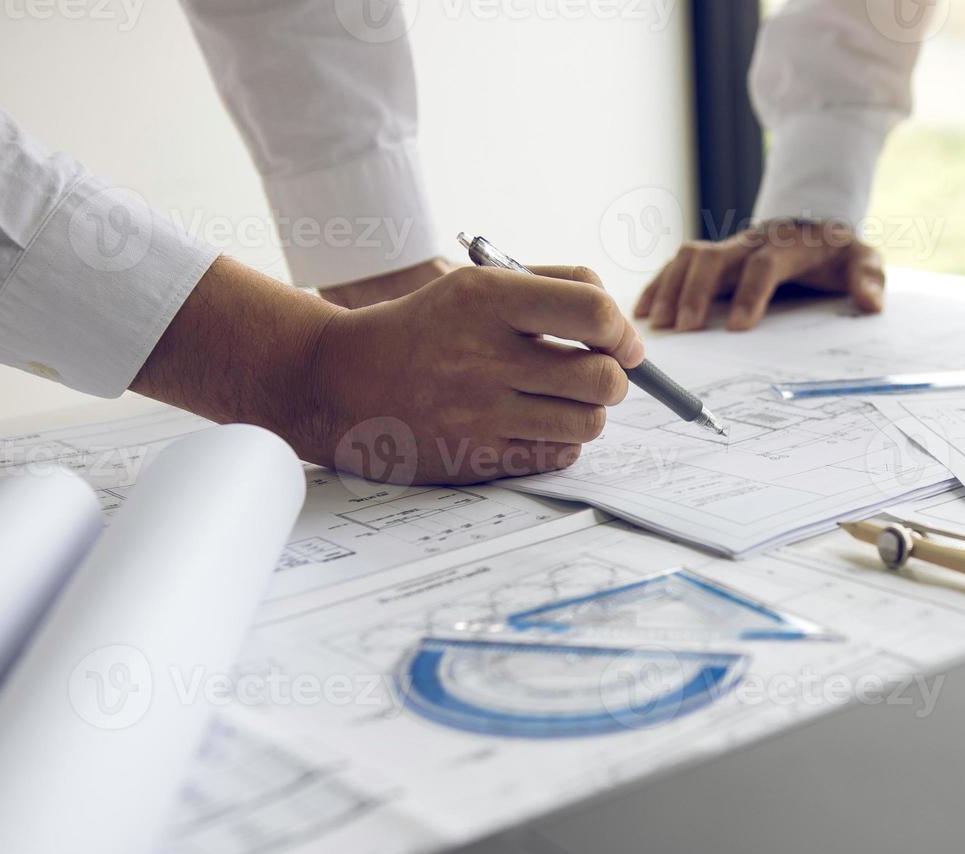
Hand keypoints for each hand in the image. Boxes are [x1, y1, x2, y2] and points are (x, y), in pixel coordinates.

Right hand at [135, 258, 642, 485]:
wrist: (340, 380)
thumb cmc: (425, 327)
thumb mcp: (476, 284)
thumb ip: (553, 288)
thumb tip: (622, 326)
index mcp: (486, 300)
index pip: (593, 312)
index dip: (623, 332)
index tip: (624, 343)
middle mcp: (483, 356)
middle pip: (602, 378)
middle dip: (614, 378)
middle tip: (597, 374)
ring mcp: (478, 413)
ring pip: (588, 423)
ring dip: (589, 412)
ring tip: (564, 400)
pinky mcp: (475, 457)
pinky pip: (557, 456)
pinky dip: (562, 443)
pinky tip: (538, 425)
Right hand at [635, 218, 885, 332]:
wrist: (816, 228)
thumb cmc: (837, 253)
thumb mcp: (862, 260)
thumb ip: (868, 277)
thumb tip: (871, 302)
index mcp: (787, 246)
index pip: (764, 265)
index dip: (750, 294)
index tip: (738, 329)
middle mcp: (751, 243)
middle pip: (715, 257)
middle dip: (696, 291)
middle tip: (684, 328)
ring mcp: (729, 248)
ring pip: (690, 257)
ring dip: (670, 287)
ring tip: (657, 324)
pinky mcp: (713, 257)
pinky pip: (678, 264)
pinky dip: (658, 284)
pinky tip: (644, 311)